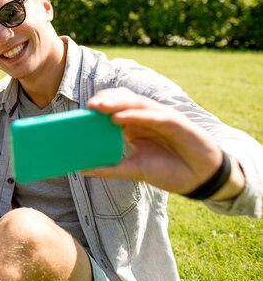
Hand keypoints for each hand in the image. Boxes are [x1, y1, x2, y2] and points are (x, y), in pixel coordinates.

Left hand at [84, 88, 224, 193]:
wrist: (200, 179)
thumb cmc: (169, 170)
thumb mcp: (135, 169)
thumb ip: (110, 168)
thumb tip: (82, 169)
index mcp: (134, 124)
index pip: (114, 107)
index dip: (98, 106)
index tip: (79, 112)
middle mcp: (145, 117)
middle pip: (122, 101)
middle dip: (105, 101)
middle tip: (88, 106)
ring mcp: (160, 117)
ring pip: (136, 104)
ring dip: (117, 103)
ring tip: (98, 107)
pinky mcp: (176, 122)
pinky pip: (154, 115)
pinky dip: (136, 115)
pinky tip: (120, 119)